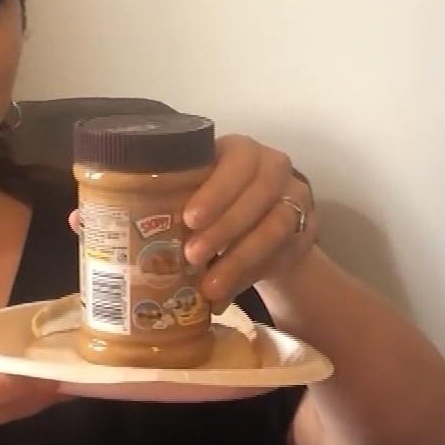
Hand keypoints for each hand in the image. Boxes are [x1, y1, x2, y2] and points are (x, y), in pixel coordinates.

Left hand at [183, 135, 316, 308]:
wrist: (259, 222)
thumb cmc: (214, 203)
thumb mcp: (198, 193)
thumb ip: (178, 204)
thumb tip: (138, 240)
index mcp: (242, 150)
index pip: (238, 161)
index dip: (216, 191)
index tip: (189, 219)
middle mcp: (275, 167)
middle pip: (259, 194)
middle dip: (224, 229)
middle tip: (192, 257)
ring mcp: (296, 197)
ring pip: (275, 228)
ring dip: (239, 260)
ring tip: (209, 288)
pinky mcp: (307, 230)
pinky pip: (284, 255)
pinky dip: (252, 277)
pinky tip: (227, 295)